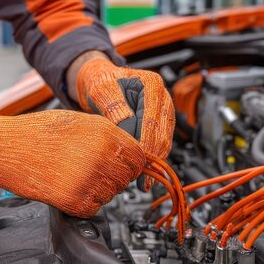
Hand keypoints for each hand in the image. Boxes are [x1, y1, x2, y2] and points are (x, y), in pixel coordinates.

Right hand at [0, 110, 144, 216]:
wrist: (8, 148)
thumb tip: (130, 151)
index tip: (124, 166)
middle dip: (114, 177)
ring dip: (99, 190)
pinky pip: (95, 208)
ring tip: (75, 176)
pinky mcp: (74, 201)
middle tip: (92, 170)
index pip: (138, 157)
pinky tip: (68, 187)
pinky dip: (85, 203)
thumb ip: (108, 136)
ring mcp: (88, 180)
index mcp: (104, 134)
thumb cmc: (38, 132)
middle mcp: (100, 156)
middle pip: (127, 178)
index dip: (132, 163)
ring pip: (112, 194)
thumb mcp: (80, 122)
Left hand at [73, 57, 174, 187]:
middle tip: (142, 179)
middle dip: (153, 156)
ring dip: (154, 161)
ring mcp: (162, 111)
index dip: (147, 142)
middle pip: (163, 132)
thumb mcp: (101, 88)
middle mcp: (162, 98)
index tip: (139, 160)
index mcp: (152, 85)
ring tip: (143, 182)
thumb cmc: (100, 81)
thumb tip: (125, 124)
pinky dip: (151, 158)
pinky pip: (159, 143)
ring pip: (164, 140)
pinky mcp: (158, 123)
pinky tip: (144, 173)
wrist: (100, 81)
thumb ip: (113, 104)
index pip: (153, 119)